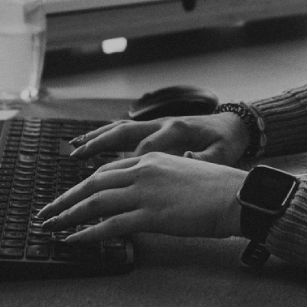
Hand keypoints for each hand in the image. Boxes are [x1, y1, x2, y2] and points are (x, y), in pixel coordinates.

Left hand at [37, 152, 246, 242]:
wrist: (236, 196)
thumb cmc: (217, 189)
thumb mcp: (182, 173)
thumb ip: (158, 181)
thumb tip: (143, 197)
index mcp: (150, 159)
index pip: (107, 172)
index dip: (83, 186)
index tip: (68, 197)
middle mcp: (143, 171)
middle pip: (93, 184)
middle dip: (66, 199)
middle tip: (47, 213)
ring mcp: (145, 192)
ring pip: (95, 203)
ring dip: (69, 216)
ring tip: (52, 227)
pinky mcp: (151, 215)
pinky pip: (111, 225)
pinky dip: (88, 233)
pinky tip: (74, 240)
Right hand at [69, 112, 249, 165]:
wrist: (233, 126)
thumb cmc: (226, 143)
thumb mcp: (221, 154)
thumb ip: (203, 160)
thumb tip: (187, 162)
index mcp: (176, 130)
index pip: (146, 147)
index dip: (129, 166)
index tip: (114, 182)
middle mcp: (160, 124)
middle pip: (123, 133)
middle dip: (98, 145)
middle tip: (77, 155)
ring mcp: (155, 124)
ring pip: (119, 130)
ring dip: (95, 139)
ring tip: (73, 149)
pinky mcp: (153, 129)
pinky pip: (124, 132)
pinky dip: (105, 137)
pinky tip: (89, 146)